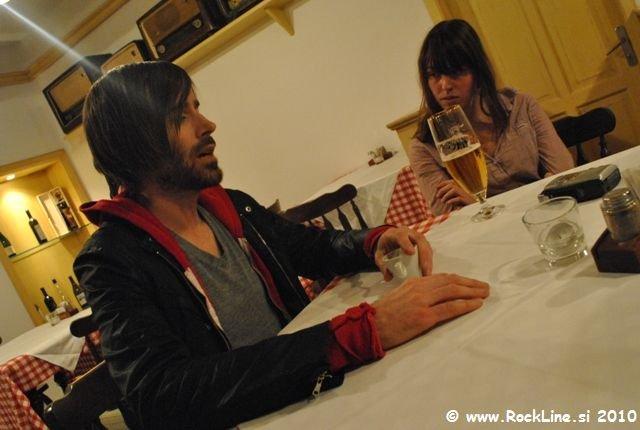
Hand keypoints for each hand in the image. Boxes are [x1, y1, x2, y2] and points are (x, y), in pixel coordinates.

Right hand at [373, 274, 489, 348]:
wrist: (371, 326)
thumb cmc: (383, 315)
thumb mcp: (399, 296)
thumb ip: (415, 293)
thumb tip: (432, 295)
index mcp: (414, 282)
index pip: (442, 277)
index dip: (459, 279)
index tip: (471, 283)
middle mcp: (420, 288)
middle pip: (451, 282)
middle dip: (470, 284)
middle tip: (484, 287)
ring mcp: (422, 302)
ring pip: (453, 291)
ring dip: (472, 292)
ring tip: (484, 294)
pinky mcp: (424, 316)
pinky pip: (450, 308)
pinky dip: (465, 305)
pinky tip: (475, 304)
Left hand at [374, 227, 431, 278]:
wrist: (391, 239)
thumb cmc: (386, 246)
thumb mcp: (379, 255)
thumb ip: (382, 265)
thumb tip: (389, 277)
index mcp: (395, 233)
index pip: (401, 236)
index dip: (406, 243)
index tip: (411, 252)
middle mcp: (408, 232)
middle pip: (419, 239)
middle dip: (423, 255)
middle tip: (424, 269)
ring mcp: (417, 236)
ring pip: (426, 244)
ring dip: (428, 259)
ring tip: (428, 273)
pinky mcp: (423, 242)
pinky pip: (428, 249)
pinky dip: (429, 260)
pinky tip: (428, 270)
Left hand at [435, 180, 475, 209]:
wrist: (475, 209)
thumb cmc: (463, 205)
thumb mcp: (455, 200)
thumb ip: (448, 197)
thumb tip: (438, 196)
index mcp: (459, 189)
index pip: (450, 182)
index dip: (443, 183)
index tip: (436, 187)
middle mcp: (462, 190)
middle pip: (451, 185)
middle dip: (443, 190)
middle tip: (437, 196)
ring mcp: (464, 195)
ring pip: (454, 190)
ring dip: (446, 195)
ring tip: (442, 201)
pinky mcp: (466, 201)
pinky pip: (458, 198)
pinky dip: (452, 200)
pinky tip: (447, 203)